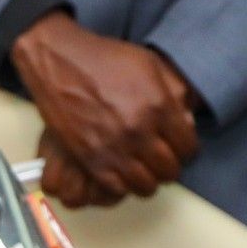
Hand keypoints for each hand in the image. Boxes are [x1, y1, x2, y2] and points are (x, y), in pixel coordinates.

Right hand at [11, 12, 197, 200]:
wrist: (58, 61)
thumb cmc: (103, 59)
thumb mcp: (150, 64)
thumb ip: (174, 91)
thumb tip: (188, 119)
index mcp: (158, 106)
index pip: (188, 147)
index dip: (186, 150)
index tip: (179, 148)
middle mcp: (138, 131)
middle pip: (169, 169)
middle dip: (169, 166)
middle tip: (161, 159)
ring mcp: (113, 147)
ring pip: (145, 185)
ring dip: (147, 180)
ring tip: (142, 169)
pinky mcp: (89, 158)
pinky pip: (116, 188)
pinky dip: (123, 185)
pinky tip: (121, 172)